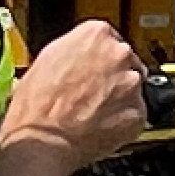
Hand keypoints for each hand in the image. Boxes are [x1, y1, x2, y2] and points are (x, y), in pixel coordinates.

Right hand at [0, 19, 152, 170]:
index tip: (94, 66)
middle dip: (111, 76)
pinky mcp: (138, 112)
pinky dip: (122, 121)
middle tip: (91, 94)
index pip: (108, 37)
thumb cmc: (36, 105)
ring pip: (131, 88)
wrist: (41, 141)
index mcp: (95, 34)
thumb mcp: (47, 59)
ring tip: (92, 113)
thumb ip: (74, 49)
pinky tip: (101, 127)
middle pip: (124, 60)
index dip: (99, 56)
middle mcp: (118, 54)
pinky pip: (135, 114)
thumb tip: (81, 56)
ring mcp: (131, 83)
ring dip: (118, 99)